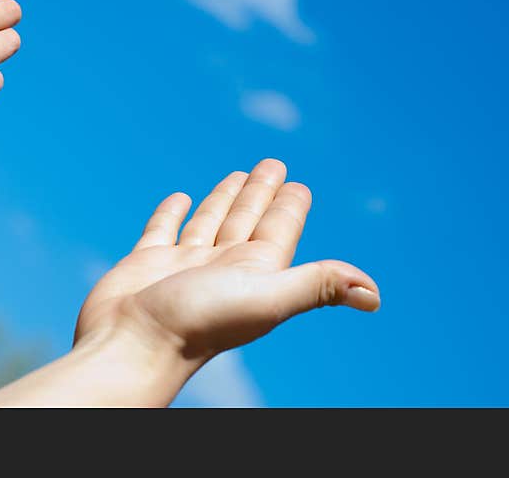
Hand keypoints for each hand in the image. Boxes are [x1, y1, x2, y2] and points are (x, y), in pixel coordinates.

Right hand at [75, 159, 379, 370]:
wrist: (132, 345)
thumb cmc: (198, 324)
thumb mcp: (266, 297)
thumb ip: (317, 285)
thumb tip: (375, 295)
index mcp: (253, 271)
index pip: (278, 230)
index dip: (290, 206)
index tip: (298, 184)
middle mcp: (220, 267)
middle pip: (247, 220)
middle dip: (260, 193)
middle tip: (272, 164)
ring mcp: (182, 264)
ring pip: (210, 222)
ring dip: (224, 199)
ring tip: (235, 174)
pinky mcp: (146, 263)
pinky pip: (162, 230)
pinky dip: (172, 213)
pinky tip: (180, 198)